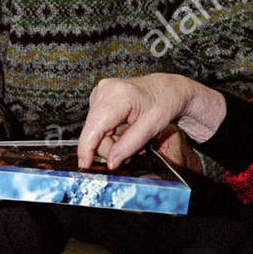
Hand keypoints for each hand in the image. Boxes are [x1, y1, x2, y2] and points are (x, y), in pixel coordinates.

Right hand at [78, 74, 225, 169]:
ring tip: (131, 138)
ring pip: (94, 129)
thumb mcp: (152, 128)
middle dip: (109, 147)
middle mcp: (106, 89)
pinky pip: (97, 123)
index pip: (94, 127)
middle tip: (130, 152)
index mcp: (120, 95)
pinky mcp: (100, 95)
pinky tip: (123, 130)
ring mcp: (101, 90)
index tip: (85, 165)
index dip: (87, 149)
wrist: (167, 89)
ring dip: (110, 140)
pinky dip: (109, 132)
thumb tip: (111, 162)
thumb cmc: (164, 103)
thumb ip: (129, 146)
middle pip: (94, 131)